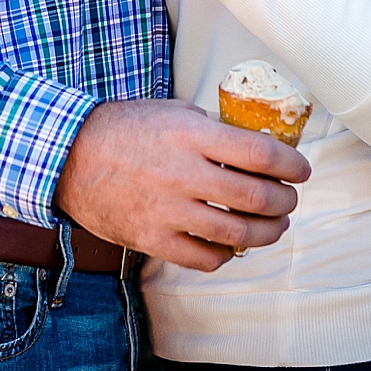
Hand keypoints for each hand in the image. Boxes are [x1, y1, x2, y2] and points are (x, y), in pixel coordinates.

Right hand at [55, 99, 310, 271]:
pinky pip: (203, 258)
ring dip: (266, 233)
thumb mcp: (173, 112)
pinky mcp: (151, 239)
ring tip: (273, 226)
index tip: (301, 170)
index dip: (291, 165)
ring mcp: (167, 211)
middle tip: (290, 199)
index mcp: (192, 135)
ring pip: (236, 233)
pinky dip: (226, 254)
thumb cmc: (125, 128)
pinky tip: (231, 245)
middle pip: (256, 197)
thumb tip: (256, 146)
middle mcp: (183, 174)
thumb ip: (213, 129)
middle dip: (285, 201)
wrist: (70, 157)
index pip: (261, 154)